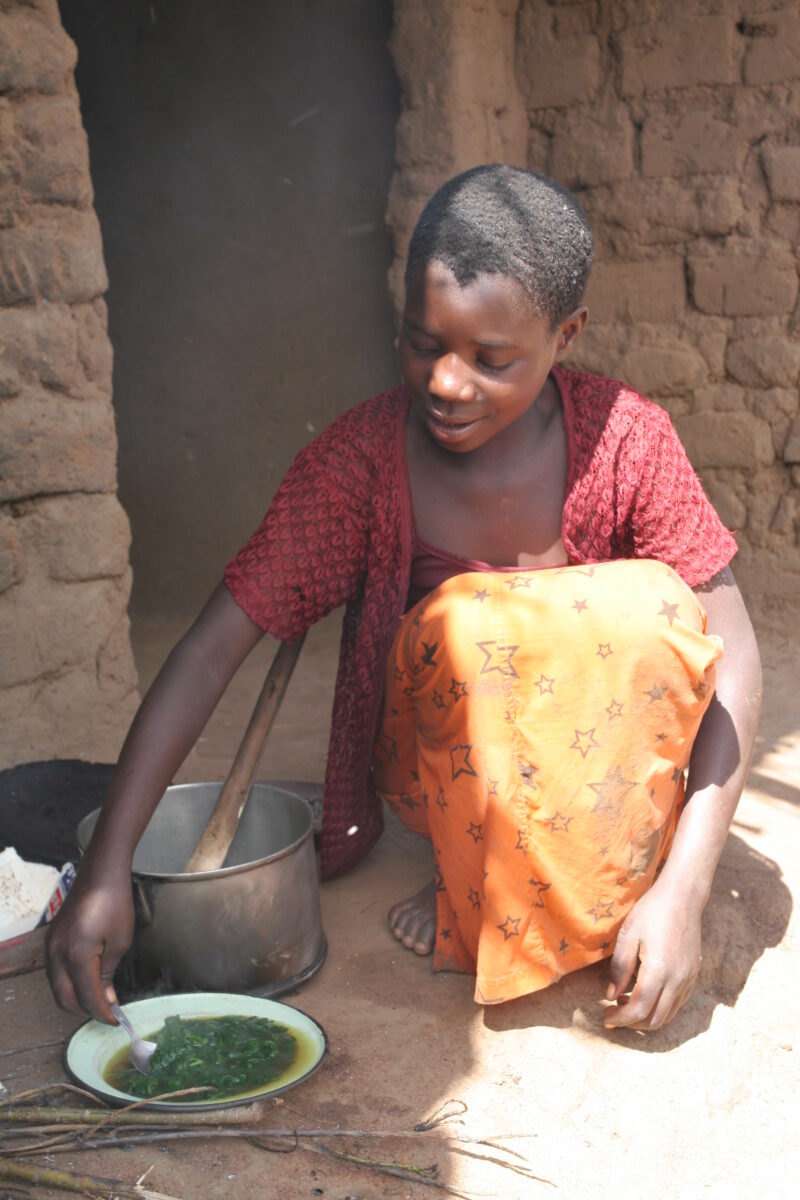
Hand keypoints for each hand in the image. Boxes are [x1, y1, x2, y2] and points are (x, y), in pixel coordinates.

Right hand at [45, 873, 134, 1024]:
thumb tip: (106, 999)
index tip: (115, 1020)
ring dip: (75, 999)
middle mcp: (57, 954)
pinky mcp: (50, 941)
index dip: (102, 1012)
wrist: (100, 873)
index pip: (87, 996)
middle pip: (65, 999)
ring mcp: (50, 947)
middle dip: (85, 1011)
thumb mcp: (120, 941)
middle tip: (106, 1013)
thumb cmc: (115, 903)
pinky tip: (85, 981)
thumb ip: (109, 974)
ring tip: (98, 999)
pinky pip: (55, 973)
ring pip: (57, 987)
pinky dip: (68, 983)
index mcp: (77, 955)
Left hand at [603, 879, 701, 1030]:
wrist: (682, 898)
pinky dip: (659, 1008)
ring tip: (625, 1002)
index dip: (621, 1018)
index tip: (606, 1016)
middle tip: (612, 1013)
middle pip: (655, 1019)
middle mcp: (678, 980)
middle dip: (631, 1023)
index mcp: (659, 971)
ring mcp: (688, 979)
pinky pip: (677, 1003)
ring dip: (646, 1017)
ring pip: (668, 1015)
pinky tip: (645, 994)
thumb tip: (611, 995)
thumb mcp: (628, 935)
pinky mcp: (693, 975)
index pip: (639, 1009)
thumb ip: (620, 968)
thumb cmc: (652, 912)